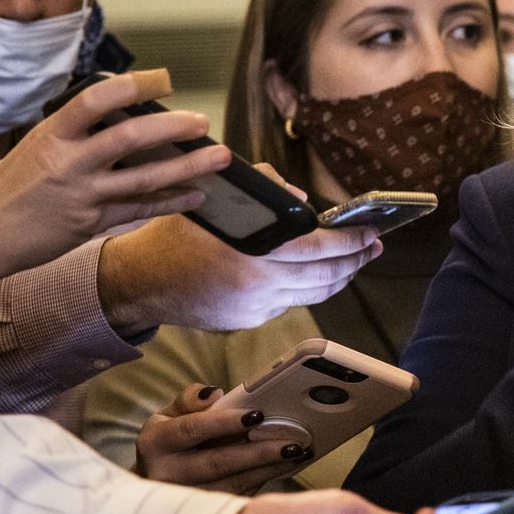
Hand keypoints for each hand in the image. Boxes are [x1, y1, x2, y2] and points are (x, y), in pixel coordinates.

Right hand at [0, 71, 229, 299]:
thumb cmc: (11, 183)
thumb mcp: (38, 145)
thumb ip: (80, 133)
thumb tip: (131, 116)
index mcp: (52, 134)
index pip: (96, 100)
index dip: (134, 86)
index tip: (164, 79)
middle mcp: (68, 162)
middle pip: (130, 138)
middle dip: (173, 128)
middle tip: (203, 122)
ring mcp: (81, 195)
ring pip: (145, 178)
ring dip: (189, 166)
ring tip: (220, 157)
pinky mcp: (90, 223)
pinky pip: (140, 210)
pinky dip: (172, 202)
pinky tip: (197, 195)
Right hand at [99, 168, 380, 333]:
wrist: (141, 282)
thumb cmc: (178, 234)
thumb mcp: (218, 200)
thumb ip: (265, 192)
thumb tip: (304, 201)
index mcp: (255, 251)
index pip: (319, 247)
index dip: (351, 242)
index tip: (371, 233)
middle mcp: (259, 284)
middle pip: (325, 276)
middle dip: (356, 262)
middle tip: (373, 248)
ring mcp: (255, 307)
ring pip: (313, 295)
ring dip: (339, 278)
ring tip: (353, 262)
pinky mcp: (249, 321)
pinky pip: (288, 303)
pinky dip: (305, 289)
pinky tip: (311, 275)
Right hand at [135, 384, 309, 493]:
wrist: (153, 481)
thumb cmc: (168, 443)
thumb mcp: (168, 416)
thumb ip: (189, 400)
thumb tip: (214, 394)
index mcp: (155, 443)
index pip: (192, 429)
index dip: (223, 423)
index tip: (256, 415)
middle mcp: (167, 473)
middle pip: (217, 463)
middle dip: (258, 453)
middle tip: (291, 442)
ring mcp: (185, 498)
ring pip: (232, 484)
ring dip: (268, 469)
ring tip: (297, 453)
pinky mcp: (202, 512)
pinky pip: (238, 496)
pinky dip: (264, 481)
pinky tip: (286, 467)